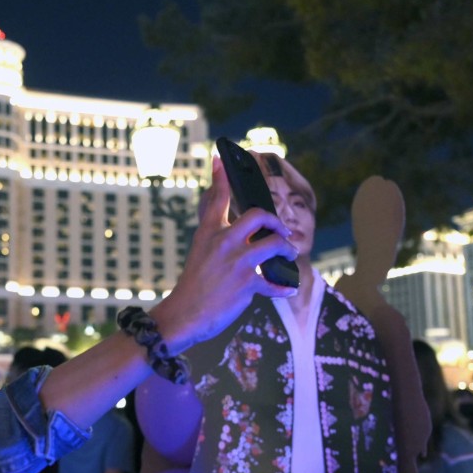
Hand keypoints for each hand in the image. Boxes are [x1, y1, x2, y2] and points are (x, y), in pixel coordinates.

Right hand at [157, 171, 297, 350]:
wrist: (184, 314)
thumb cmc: (193, 283)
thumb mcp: (199, 249)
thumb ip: (213, 229)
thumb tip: (219, 210)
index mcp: (209, 233)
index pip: (218, 197)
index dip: (222, 177)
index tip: (222, 158)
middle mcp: (224, 243)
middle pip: (259, 216)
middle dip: (276, 222)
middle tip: (281, 231)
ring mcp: (237, 263)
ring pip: (274, 246)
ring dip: (287, 250)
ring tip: (288, 255)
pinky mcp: (247, 285)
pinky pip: (274, 284)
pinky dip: (284, 287)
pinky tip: (288, 288)